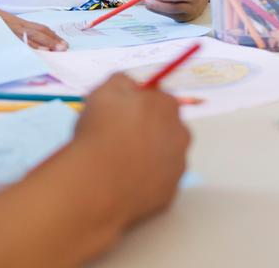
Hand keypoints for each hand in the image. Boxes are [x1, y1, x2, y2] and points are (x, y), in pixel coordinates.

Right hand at [0, 0, 66, 50]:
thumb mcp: (3, 22)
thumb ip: (15, 30)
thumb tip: (31, 42)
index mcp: (16, 22)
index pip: (38, 28)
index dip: (51, 36)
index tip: (63, 43)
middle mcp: (12, 25)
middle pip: (34, 33)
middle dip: (49, 41)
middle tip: (63, 48)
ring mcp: (2, 29)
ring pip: (22, 38)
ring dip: (36, 46)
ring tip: (49, 52)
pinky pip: (6, 42)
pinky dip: (15, 48)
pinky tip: (23, 53)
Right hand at [72, 74, 189, 224]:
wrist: (97, 182)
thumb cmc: (100, 131)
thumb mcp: (103, 91)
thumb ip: (121, 81)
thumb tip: (129, 84)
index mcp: (168, 106)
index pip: (159, 99)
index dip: (139, 106)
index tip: (120, 115)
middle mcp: (181, 135)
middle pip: (167, 128)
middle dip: (148, 131)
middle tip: (119, 139)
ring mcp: (178, 168)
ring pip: (164, 157)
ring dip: (148, 157)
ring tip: (118, 164)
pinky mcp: (169, 196)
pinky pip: (157, 183)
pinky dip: (144, 182)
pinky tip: (122, 183)